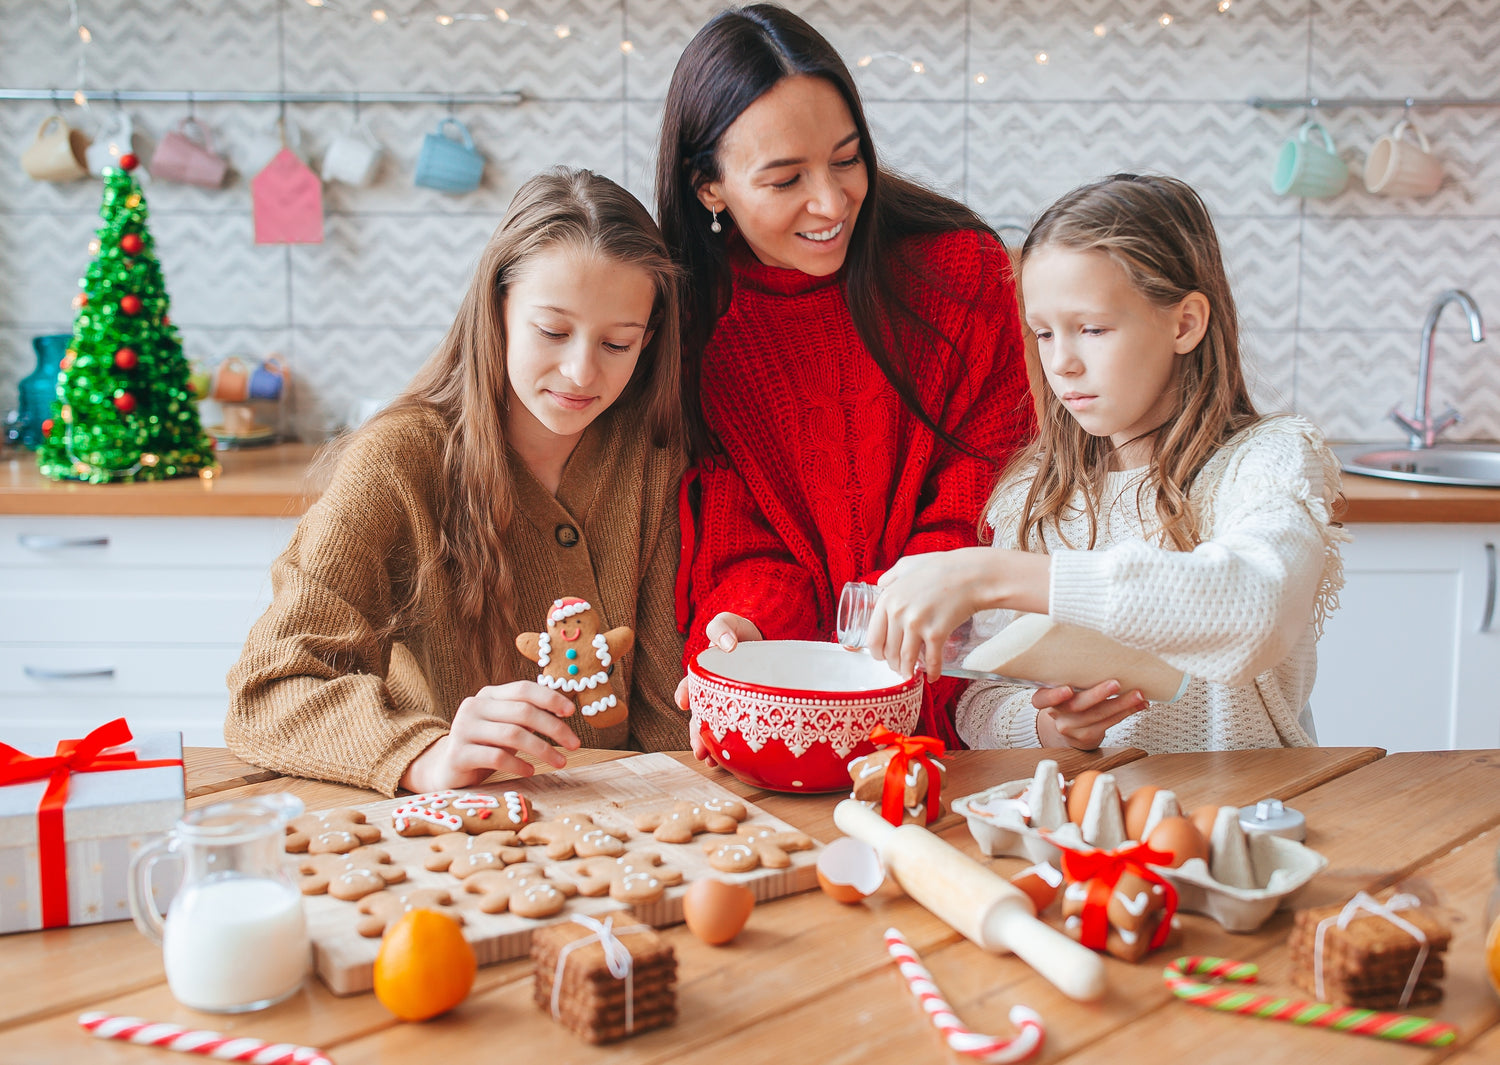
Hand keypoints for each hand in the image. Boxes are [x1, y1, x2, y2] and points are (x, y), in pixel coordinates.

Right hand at [400, 681, 579, 791]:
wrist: (447, 770)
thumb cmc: (486, 746)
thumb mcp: (507, 726)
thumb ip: (528, 715)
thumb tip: (566, 709)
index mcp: (488, 695)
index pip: (523, 689)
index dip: (550, 698)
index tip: (572, 712)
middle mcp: (474, 707)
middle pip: (522, 712)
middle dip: (554, 728)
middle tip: (575, 744)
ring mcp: (463, 729)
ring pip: (512, 734)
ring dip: (542, 749)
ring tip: (560, 762)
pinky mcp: (458, 754)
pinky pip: (496, 757)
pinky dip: (518, 764)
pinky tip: (530, 771)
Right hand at [674, 613, 763, 762]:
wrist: (769, 643)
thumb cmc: (743, 634)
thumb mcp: (731, 623)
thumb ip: (722, 627)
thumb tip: (726, 645)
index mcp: (707, 672)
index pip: (691, 683)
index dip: (685, 692)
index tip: (683, 703)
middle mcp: (714, 691)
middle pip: (701, 714)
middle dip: (696, 732)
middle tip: (698, 749)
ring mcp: (729, 704)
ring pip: (716, 727)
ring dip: (710, 745)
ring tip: (710, 761)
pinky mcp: (745, 713)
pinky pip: (735, 731)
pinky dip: (729, 746)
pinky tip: (728, 760)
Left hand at [866, 548, 1005, 680]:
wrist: (971, 574)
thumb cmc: (941, 568)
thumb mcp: (908, 565)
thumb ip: (891, 576)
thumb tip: (880, 584)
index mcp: (888, 599)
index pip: (874, 637)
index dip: (877, 652)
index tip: (882, 656)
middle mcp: (898, 613)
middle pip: (889, 651)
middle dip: (892, 664)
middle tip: (898, 667)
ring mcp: (917, 624)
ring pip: (906, 659)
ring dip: (907, 671)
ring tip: (910, 674)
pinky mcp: (936, 633)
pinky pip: (931, 660)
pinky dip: (932, 672)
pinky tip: (933, 677)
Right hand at [1031, 681, 1147, 750]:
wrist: (1072, 728)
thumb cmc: (1072, 697)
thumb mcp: (1065, 686)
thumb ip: (1074, 676)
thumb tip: (1105, 652)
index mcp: (1045, 698)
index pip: (1041, 699)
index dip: (1053, 696)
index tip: (1068, 690)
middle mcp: (1057, 714)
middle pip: (1076, 706)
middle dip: (1098, 694)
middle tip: (1116, 683)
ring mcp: (1071, 727)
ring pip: (1097, 715)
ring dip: (1121, 704)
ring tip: (1138, 694)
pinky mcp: (1087, 736)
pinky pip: (1108, 723)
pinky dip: (1126, 712)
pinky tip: (1139, 704)